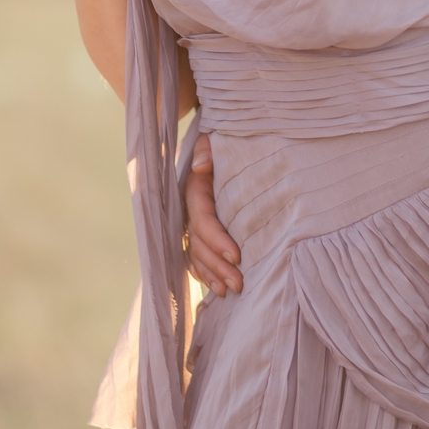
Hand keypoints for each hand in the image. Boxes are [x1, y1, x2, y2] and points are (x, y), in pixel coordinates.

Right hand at [184, 134, 242, 296]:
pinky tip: (218, 288)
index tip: (237, 255)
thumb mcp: (216, 138)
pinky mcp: (197, 232)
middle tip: (239, 283)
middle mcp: (189, 209)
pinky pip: (195, 258)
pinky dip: (205, 274)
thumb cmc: (225, 142)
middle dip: (218, 265)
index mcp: (195, 188)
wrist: (222, 144)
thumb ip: (208, 149)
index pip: (202, 218)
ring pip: (196, 254)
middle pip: (199, 242)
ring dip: (213, 274)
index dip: (217, 238)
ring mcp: (191, 222)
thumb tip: (201, 166)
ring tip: (232, 290)